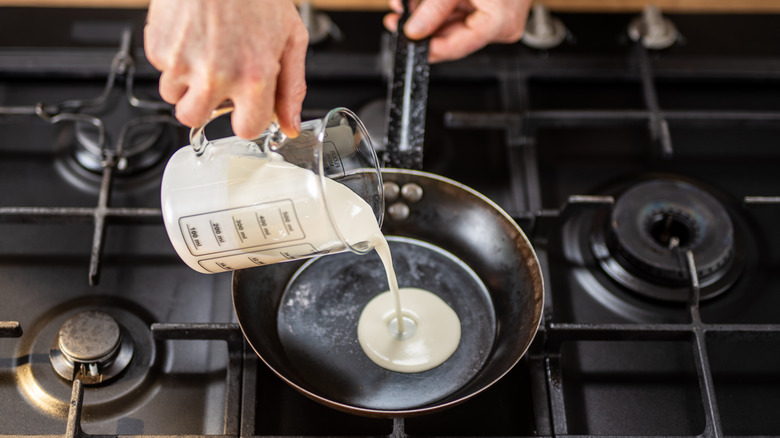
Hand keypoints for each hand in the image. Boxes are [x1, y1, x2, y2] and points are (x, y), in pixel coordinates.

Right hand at [144, 0, 307, 138]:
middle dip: (206, 104)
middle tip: (218, 76)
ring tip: (205, 50)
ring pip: (174, 97)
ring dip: (186, 82)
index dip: (245, 118)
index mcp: (253, 76)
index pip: (245, 130)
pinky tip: (192, 35)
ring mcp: (182, 64)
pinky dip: (173, 57)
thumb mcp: (291, 38)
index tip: (244, 107)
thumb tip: (290, 123)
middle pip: (196, 119)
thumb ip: (292, 88)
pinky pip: (161, 69)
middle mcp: (216, 75)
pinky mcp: (158, 48)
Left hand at [384, 0, 530, 62]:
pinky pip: (461, 13)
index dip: (427, 47)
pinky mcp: (491, 7)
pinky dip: (442, 8)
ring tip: (408, 5)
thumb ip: (433, 8)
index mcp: (500, 23)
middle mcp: (502, 26)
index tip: (405, 39)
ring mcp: (498, 18)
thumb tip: (415, 30)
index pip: (456, 47)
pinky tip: (424, 2)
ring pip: (454, 25)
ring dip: (429, 16)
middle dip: (423, 27)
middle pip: (453, 37)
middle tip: (398, 18)